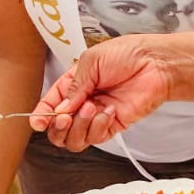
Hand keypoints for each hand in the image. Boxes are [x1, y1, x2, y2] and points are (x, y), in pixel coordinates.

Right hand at [29, 35, 174, 151]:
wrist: (155, 63)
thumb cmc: (126, 54)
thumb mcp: (90, 61)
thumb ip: (73, 87)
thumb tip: (60, 109)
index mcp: (73, 85)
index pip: (50, 106)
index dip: (41, 116)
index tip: (38, 122)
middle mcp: (82, 103)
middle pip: (58, 130)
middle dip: (59, 126)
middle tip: (67, 116)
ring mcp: (96, 117)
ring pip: (74, 139)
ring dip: (79, 125)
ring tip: (92, 107)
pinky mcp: (112, 127)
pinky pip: (95, 138)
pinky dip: (99, 126)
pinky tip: (109, 110)